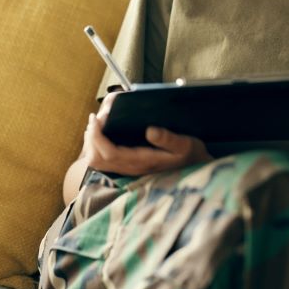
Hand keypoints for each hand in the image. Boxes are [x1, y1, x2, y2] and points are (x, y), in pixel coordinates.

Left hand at [80, 90, 214, 176]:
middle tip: (96, 119)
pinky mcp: (129, 166)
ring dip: (92, 143)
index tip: (96, 119)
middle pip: (97, 159)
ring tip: (96, 125)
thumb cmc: (190, 154)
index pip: (108, 153)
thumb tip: (150, 130)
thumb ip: (168, 138)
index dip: (97, 137)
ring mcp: (129, 169)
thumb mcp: (185, 144)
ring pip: (98, 162)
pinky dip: (98, 147)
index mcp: (141, 161)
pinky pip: (105, 161)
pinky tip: (103, 135)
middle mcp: (131, 167)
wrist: (196, 166)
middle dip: (91, 139)